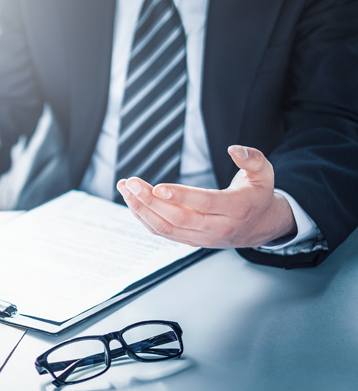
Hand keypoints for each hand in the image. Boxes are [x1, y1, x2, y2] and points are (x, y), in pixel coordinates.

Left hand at [116, 145, 296, 247]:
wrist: (261, 227)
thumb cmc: (258, 195)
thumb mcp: (265, 173)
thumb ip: (253, 158)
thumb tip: (233, 149)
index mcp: (237, 208)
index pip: (205, 204)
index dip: (181, 196)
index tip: (158, 186)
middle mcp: (218, 227)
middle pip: (179, 218)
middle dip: (150, 200)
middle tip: (131, 183)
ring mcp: (202, 238)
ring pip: (166, 229)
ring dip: (141, 210)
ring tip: (125, 189)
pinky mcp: (191, 241)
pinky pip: (163, 233)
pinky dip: (145, 218)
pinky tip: (133, 202)